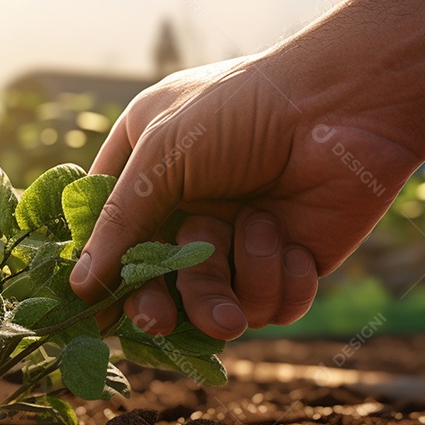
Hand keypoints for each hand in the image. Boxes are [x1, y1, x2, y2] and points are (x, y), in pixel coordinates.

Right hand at [68, 55, 423, 339]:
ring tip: (255, 242)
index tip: (90, 307)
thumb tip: (79, 287)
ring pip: (215, 304)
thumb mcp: (161, 155)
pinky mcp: (290, 263)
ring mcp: (239, 238)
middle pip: (158, 284)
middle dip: (160, 304)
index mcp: (150, 171)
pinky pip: (270, 306)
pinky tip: (290, 242)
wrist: (345, 104)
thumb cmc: (242, 109)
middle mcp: (192, 208)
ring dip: (230, 285)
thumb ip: (119, 224)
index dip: (100, 273)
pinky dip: (278, 281)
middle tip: (159, 319)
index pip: (109, 234)